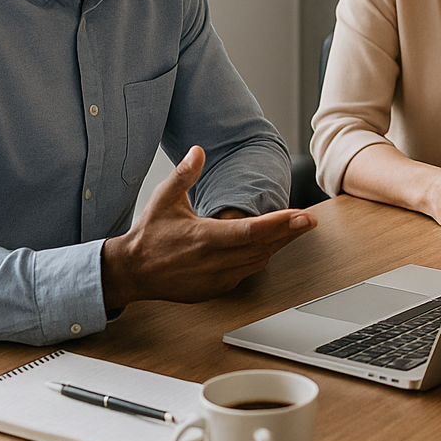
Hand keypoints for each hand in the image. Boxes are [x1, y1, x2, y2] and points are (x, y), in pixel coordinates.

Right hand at [101, 146, 315, 310]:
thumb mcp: (163, 199)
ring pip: (258, 262)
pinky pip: (246, 273)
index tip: (302, 216)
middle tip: (310, 220)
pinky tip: (267, 247)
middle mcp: (213, 261)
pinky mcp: (215, 289)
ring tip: (295, 230)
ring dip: (277, 246)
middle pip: (263, 247)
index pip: (251, 231)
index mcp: (204, 237)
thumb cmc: (149, 234)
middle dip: (289, 233)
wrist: (130, 272)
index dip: (280, 224)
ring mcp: (215, 279)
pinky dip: (259, 259)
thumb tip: (198, 150)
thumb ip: (184, 174)